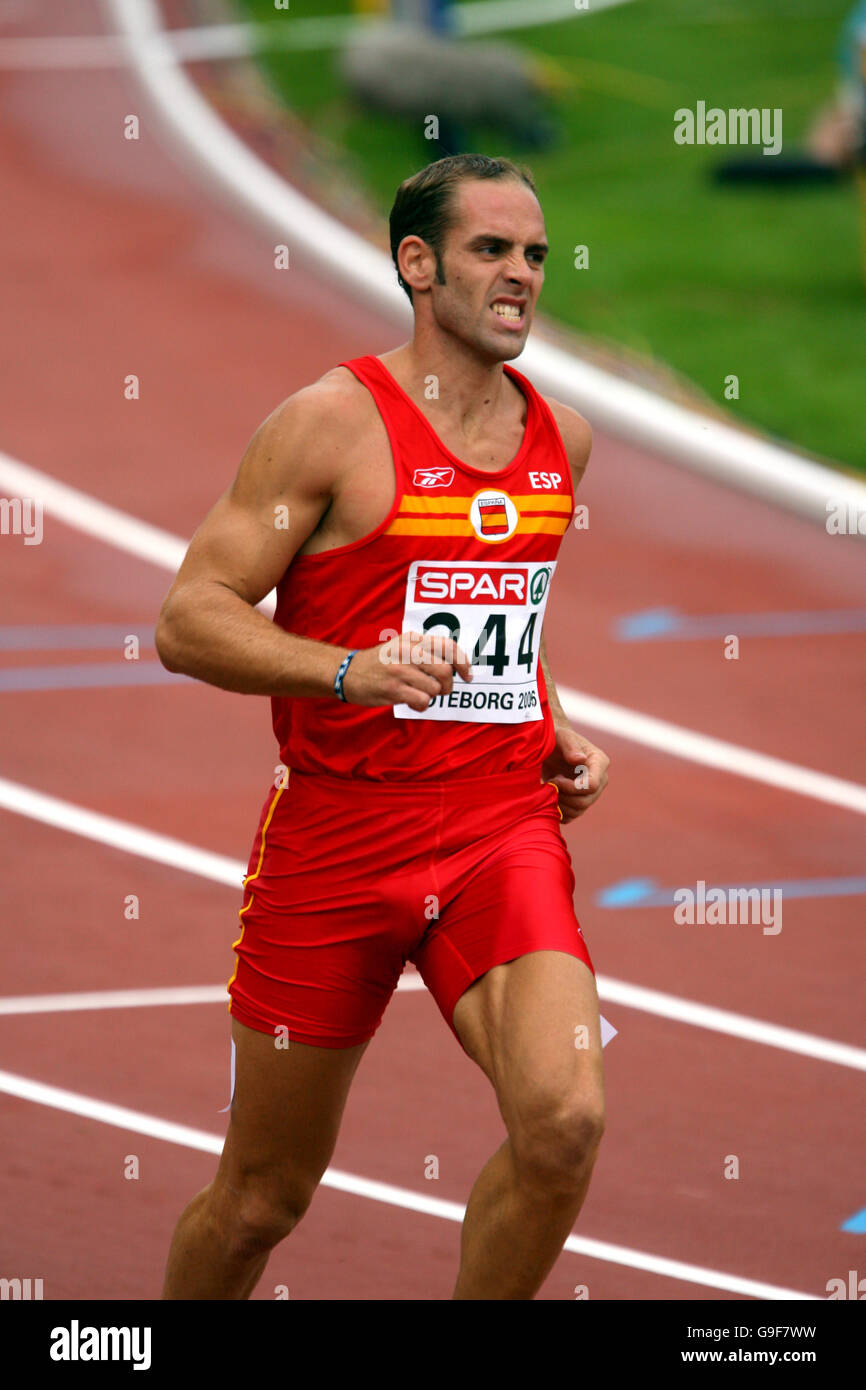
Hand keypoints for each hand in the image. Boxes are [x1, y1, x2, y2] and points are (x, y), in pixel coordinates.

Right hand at [340, 631, 472, 710]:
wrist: (346, 672)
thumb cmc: (379, 663)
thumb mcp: (400, 646)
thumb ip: (424, 650)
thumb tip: (455, 665)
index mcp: (412, 639)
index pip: (448, 646)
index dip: (463, 662)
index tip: (468, 675)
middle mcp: (407, 651)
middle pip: (445, 670)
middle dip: (448, 685)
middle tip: (441, 690)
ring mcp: (400, 670)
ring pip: (435, 689)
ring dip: (431, 697)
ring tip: (418, 694)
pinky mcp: (393, 689)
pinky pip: (422, 701)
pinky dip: (421, 706)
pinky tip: (412, 702)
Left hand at [542, 724, 608, 822]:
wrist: (550, 747)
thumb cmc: (556, 738)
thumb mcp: (561, 736)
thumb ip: (570, 746)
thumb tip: (579, 760)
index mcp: (599, 762)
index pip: (592, 784)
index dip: (571, 787)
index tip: (555, 779)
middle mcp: (600, 779)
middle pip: (585, 800)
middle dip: (563, 796)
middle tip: (549, 784)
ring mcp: (591, 793)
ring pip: (578, 810)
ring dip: (559, 804)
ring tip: (548, 788)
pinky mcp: (580, 802)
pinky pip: (571, 816)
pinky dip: (558, 811)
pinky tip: (549, 797)